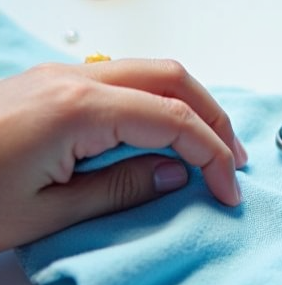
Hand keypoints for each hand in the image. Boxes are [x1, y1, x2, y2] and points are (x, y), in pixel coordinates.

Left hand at [0, 59, 246, 250]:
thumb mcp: (48, 213)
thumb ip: (124, 188)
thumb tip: (177, 173)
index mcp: (77, 109)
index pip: (174, 120)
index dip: (212, 154)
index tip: (227, 189)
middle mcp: (72, 79)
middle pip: (172, 77)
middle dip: (213, 117)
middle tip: (231, 161)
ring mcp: (59, 75)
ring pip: (150, 71)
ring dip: (188, 104)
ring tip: (205, 147)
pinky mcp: (49, 83)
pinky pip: (122, 78)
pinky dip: (157, 101)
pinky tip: (161, 133)